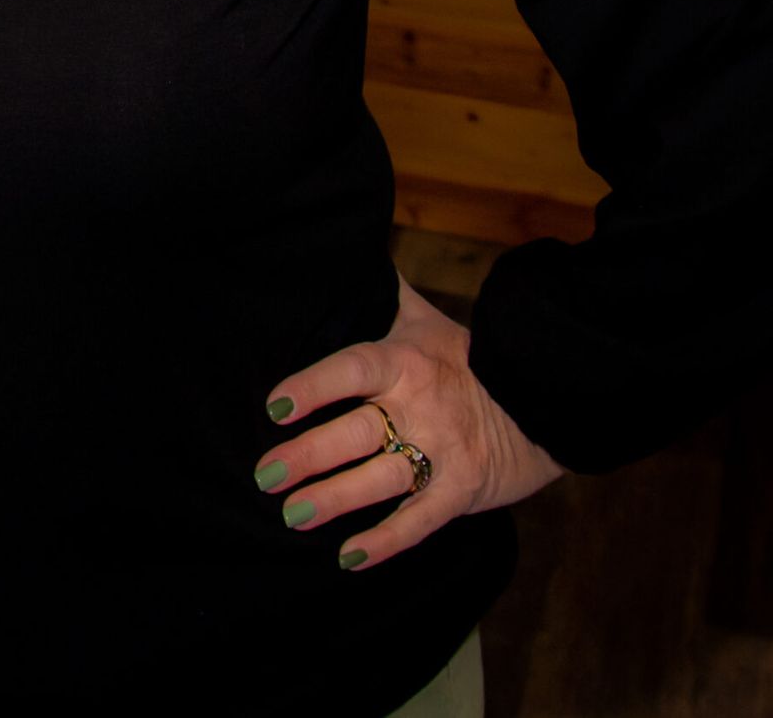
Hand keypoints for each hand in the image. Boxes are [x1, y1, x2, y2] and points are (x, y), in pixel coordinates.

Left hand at [253, 266, 567, 570]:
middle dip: (307, 455)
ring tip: (291, 514)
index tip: (273, 406)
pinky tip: (348, 556)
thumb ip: (385, 295)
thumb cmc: (470, 358)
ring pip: (379, 480)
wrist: (542, 399)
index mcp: (405, 361)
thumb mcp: (427, 320)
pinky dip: (385, 542)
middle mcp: (418, 406)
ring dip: (334, 500)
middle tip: (265, 474)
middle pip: (354, 432)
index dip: (311, 387)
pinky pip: (419, 521)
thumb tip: (351, 250)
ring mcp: (441, 451)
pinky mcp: (461, 491)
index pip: (349, 370)